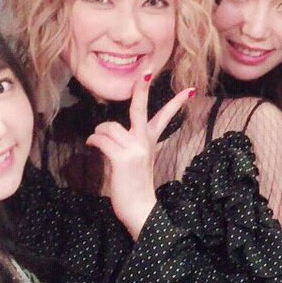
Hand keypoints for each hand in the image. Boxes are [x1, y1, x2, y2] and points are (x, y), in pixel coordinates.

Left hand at [86, 70, 194, 236]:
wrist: (141, 209)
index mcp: (150, 141)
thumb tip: (107, 135)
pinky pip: (101, 140)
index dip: (176, 102)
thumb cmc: (135, 187)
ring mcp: (135, 149)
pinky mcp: (123, 158)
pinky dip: (93, 141)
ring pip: (108, 127)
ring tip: (97, 142)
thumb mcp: (137, 162)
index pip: (164, 117)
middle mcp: (144, 142)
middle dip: (141, 89)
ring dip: (98, 132)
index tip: (190, 90)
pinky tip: (91, 146)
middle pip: (140, 109)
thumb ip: (128, 145)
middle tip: (145, 72)